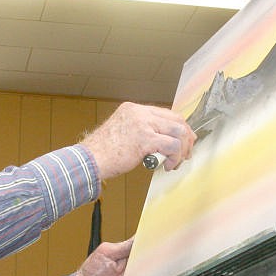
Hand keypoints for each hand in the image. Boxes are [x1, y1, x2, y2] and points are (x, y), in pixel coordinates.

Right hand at [79, 102, 195, 179]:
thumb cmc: (103, 152)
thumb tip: (162, 141)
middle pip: (176, 120)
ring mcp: (142, 124)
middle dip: (186, 138)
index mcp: (133, 109)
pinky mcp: (145, 139)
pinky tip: (168, 166)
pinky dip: (174, 157)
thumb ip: (141, 132)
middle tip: (186, 153)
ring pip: (177, 132)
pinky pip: (171, 146)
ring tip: (176, 162)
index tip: (185, 140)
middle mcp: (139, 113)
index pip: (166, 113)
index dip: (179, 127)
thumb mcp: (122, 133)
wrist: (89, 160)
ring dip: (182, 149)